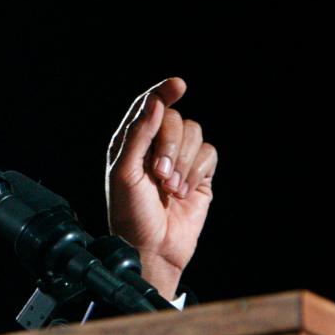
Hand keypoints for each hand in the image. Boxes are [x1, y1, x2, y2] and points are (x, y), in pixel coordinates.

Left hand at [106, 77, 216, 299]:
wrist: (152, 249)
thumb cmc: (130, 213)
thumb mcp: (125, 172)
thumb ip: (138, 135)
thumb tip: (155, 103)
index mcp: (132, 142)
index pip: (149, 107)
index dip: (163, 93)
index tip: (178, 85)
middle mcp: (156, 147)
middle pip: (176, 120)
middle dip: (171, 146)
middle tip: (161, 174)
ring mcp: (180, 160)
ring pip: (195, 135)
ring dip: (184, 163)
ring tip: (170, 190)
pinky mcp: (200, 175)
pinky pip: (209, 154)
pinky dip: (197, 173)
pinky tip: (184, 193)